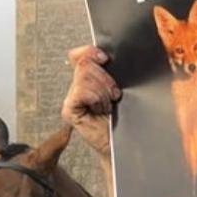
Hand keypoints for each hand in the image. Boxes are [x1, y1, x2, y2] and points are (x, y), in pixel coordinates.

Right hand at [62, 45, 120, 159]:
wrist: (125, 143)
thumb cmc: (127, 119)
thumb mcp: (123, 88)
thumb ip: (113, 71)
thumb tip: (107, 55)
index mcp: (90, 79)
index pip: (79, 55)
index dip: (90, 52)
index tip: (105, 59)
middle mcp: (78, 87)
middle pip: (84, 64)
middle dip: (105, 78)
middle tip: (114, 95)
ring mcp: (71, 98)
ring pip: (83, 77)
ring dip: (102, 92)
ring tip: (108, 105)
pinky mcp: (69, 110)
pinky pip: (81, 92)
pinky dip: (96, 99)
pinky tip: (101, 110)